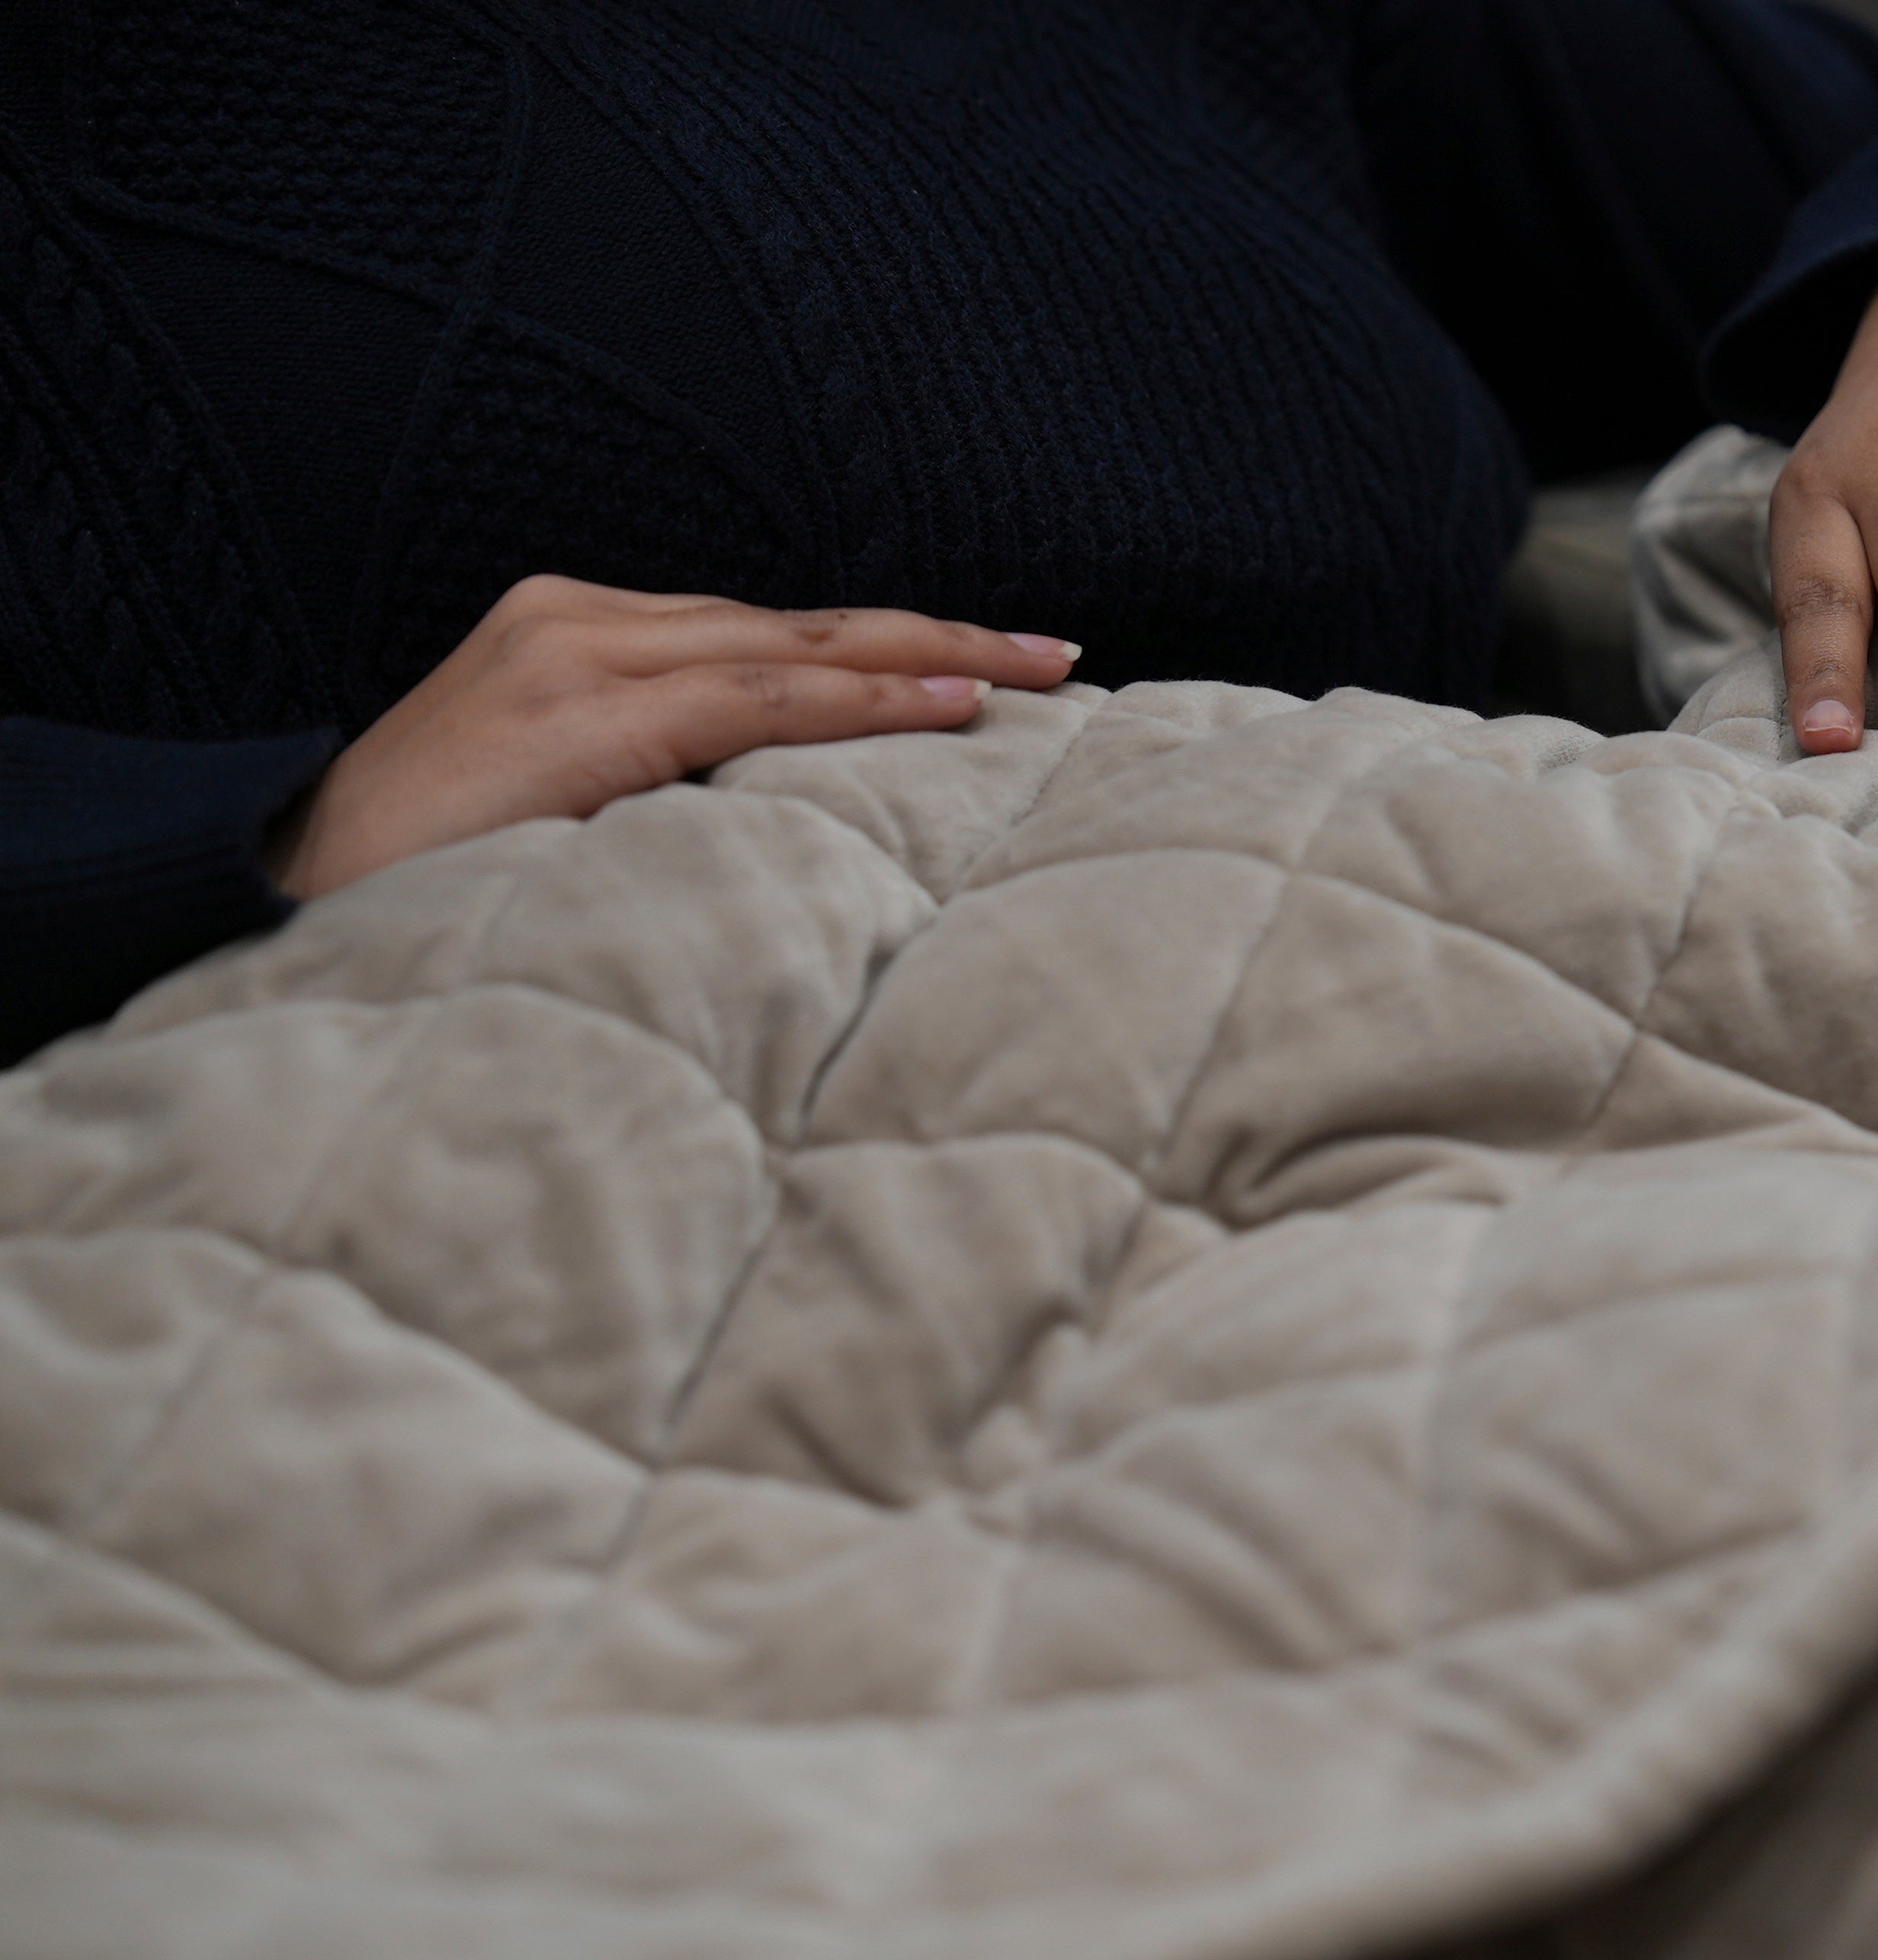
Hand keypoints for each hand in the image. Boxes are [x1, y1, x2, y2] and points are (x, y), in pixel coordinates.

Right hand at [270, 575, 1077, 896]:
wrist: (282, 886)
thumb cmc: (427, 873)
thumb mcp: (562, 805)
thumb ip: (659, 783)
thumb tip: (786, 821)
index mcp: (577, 633)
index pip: (767, 637)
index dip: (884, 651)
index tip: (989, 666)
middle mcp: (581, 618)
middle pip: (800, 626)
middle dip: (938, 638)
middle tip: (1059, 655)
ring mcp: (577, 654)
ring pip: (797, 651)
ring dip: (930, 660)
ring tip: (1036, 672)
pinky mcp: (584, 715)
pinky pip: (758, 701)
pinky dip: (865, 702)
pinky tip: (952, 705)